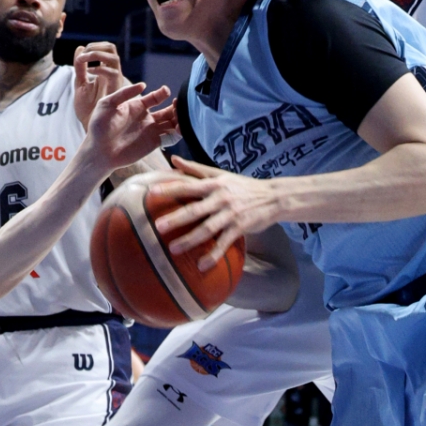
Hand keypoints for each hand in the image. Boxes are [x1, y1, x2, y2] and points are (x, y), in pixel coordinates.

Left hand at [73, 42, 126, 129]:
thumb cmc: (86, 108)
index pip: (105, 48)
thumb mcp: (80, 83)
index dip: (93, 45)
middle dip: (96, 46)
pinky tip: (89, 73)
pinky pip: (112, 73)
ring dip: (97, 54)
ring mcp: (114, 80)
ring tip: (84, 60)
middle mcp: (111, 73)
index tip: (81, 55)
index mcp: (104, 70)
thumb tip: (80, 48)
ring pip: (114, 58)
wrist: (89, 125)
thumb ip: (80, 67)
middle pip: (112, 48)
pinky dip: (99, 68)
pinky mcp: (115, 89)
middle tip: (84, 55)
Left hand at [85, 82, 176, 172]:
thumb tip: (143, 85)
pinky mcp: (154, 143)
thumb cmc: (99, 127)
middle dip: (176, 107)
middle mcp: (147, 118)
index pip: (155, 98)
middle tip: (178, 105)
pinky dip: (178, 133)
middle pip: (168, 110)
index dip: (162, 93)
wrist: (98, 151)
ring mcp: (151, 131)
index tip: (165, 91)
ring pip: (172, 123)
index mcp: (137, 107)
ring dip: (180, 119)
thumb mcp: (107, 104)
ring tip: (181, 117)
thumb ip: (124, 93)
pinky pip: (171, 138)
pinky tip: (178, 129)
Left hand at [149, 155, 279, 269]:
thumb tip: (172, 159)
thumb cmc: (242, 185)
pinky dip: (213, 255)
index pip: (188, 185)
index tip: (152, 192)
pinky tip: (202, 266)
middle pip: (195, 209)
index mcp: (214, 184)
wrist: (273, 197)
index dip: (170, 188)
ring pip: (208, 228)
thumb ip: (195, 168)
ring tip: (173, 249)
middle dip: (176, 218)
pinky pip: (224, 243)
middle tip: (158, 227)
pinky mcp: (240, 228)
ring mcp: (231, 214)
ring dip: (190, 240)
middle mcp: (221, 198)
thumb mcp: (220, 174)